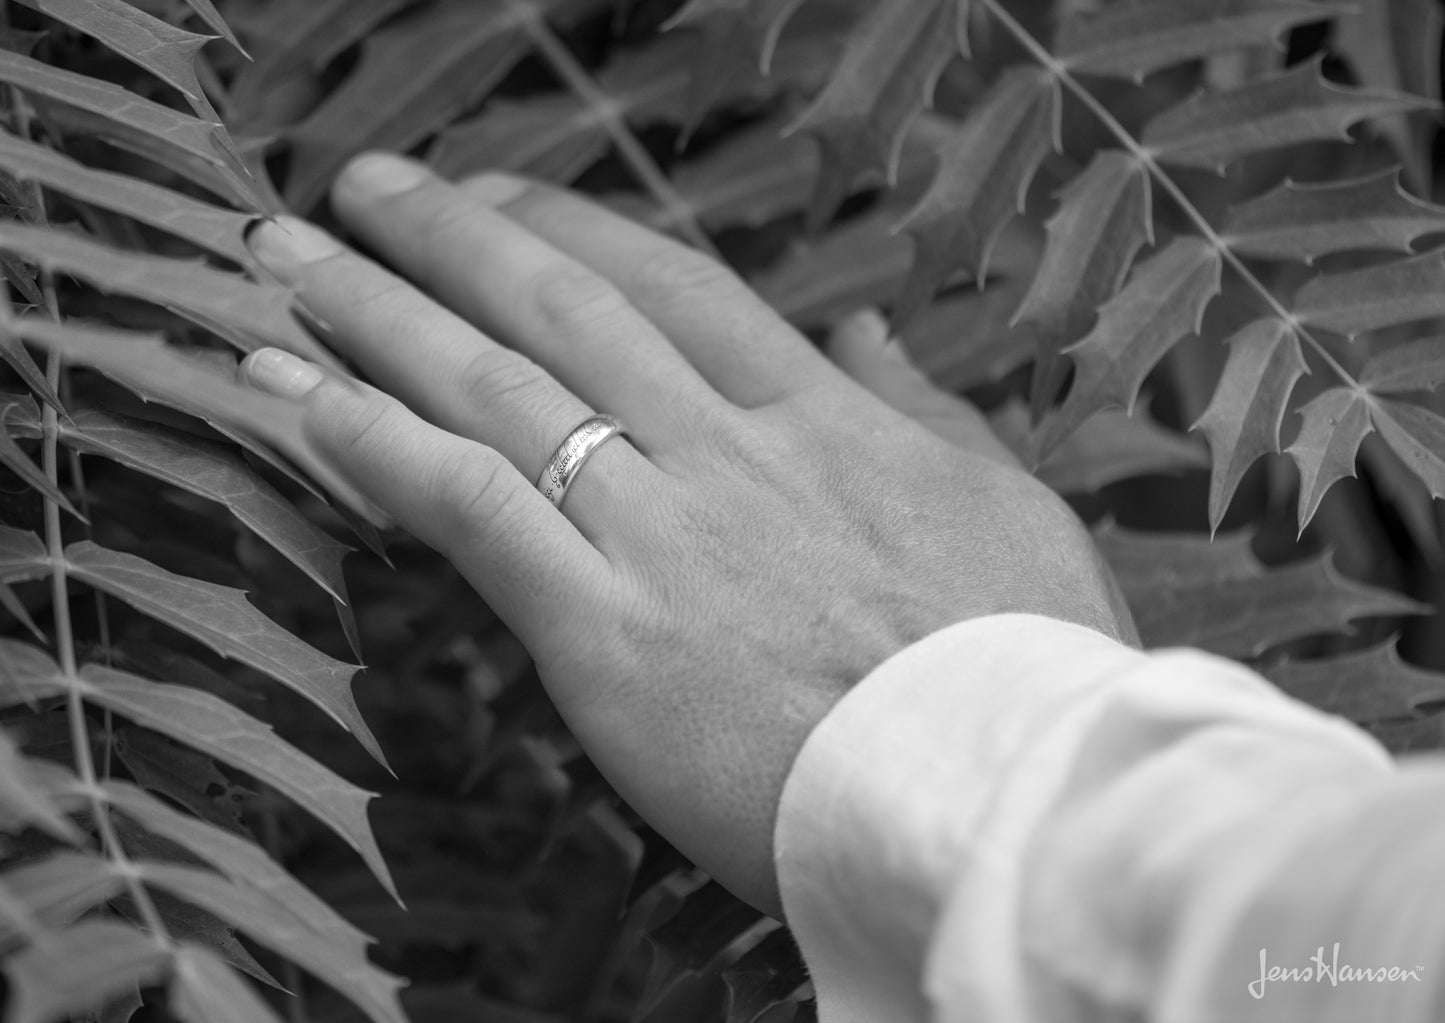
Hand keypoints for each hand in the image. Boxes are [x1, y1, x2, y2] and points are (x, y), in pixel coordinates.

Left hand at [241, 153, 1135, 914]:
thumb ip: (921, 409)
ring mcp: (665, 535)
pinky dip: (378, 446)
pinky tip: (300, 397)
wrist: (1003, 790)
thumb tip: (866, 331)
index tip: (498, 196)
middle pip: (565, 312)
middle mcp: (730, 452)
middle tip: (365, 187)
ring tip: (287, 263)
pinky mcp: (608, 635)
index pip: (673, 289)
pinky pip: (474, 512)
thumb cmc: (1025, 662)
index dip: (570, 231)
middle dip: (451, 237)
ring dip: (380, 315)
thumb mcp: (1006, 505)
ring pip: (499, 392)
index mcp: (826, 418)